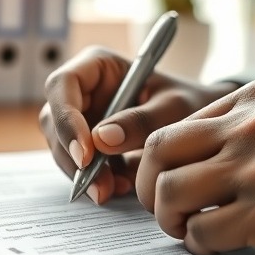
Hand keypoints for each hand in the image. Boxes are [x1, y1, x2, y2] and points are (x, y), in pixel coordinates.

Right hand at [39, 46, 237, 204]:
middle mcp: (82, 89)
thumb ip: (143, 120)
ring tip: (115, 189)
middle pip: (55, 121)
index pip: (62, 85)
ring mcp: (82, 117)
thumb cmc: (189, 102)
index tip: (87, 154)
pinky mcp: (88, 143)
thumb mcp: (175, 107)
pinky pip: (78, 164)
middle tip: (99, 187)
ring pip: (62, 147)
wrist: (199, 123)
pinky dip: (94, 179)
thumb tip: (101, 140)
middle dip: (73, 157)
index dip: (67, 120)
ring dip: (83, 173)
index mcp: (97, 65)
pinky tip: (119, 187)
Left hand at [134, 79, 254, 254]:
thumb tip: (200, 159)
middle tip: (164, 210)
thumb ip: (254, 130)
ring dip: (169, 220)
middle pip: (158, 151)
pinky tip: (222, 246)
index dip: (162, 161)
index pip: (177, 124)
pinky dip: (202, 245)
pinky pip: (202, 233)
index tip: (168, 183)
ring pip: (169, 192)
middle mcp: (254, 124)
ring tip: (189, 231)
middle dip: (150, 187)